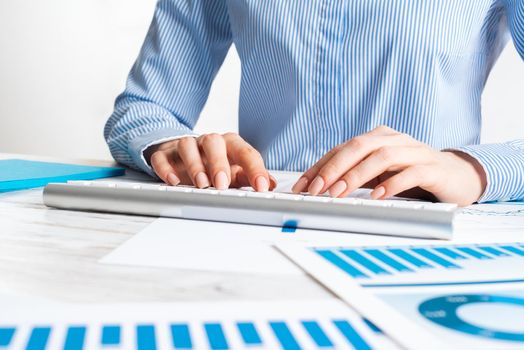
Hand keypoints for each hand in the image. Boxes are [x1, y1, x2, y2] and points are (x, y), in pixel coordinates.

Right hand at [145, 133, 275, 190]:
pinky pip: (163, 157)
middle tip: (223, 184)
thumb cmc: (213, 164)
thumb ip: (250, 177)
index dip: (255, 169)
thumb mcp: (234, 171)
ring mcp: (186, 146)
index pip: (246, 152)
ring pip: (188, 146)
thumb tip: (272, 185)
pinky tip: (173, 181)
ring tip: (201, 184)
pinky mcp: (165, 154)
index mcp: (230, 144)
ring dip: (195, 165)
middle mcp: (209, 142)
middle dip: (219, 163)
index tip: (262, 187)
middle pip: (215, 143)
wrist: (182, 154)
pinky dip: (167, 169)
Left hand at [292, 126, 486, 205]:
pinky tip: (378, 196)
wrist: (455, 176)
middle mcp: (393, 140)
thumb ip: (354, 177)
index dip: (319, 166)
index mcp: (377, 138)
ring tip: (339, 193)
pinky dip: (392, 184)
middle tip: (316, 190)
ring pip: (381, 156)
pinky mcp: (432, 168)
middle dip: (333, 168)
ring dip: (356, 175)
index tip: (301, 186)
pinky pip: (410, 172)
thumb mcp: (378, 175)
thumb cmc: (411, 175)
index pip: (341, 149)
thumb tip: (320, 189)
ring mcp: (414, 151)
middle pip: (357, 147)